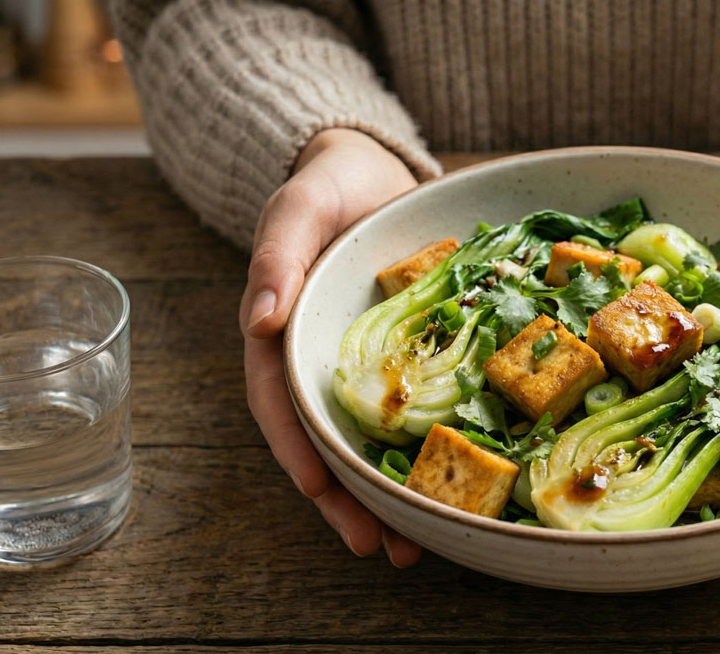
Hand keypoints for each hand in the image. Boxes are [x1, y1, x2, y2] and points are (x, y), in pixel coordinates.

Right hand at [239, 128, 421, 565]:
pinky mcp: (407, 362)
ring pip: (370, 442)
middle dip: (347, 500)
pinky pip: (417, 413)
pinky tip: (459, 487)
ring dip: (387, 496)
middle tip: (380, 547)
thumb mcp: (297, 207)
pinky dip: (429, 452)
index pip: (281, 402)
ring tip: (416, 546)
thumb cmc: (327, 186)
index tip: (318, 490)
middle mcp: (321, 363)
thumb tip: (260, 319)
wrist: (372, 172)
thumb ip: (277, 256)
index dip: (297, 448)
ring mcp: (366, 368)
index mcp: (284, 335)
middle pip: (326, 442)